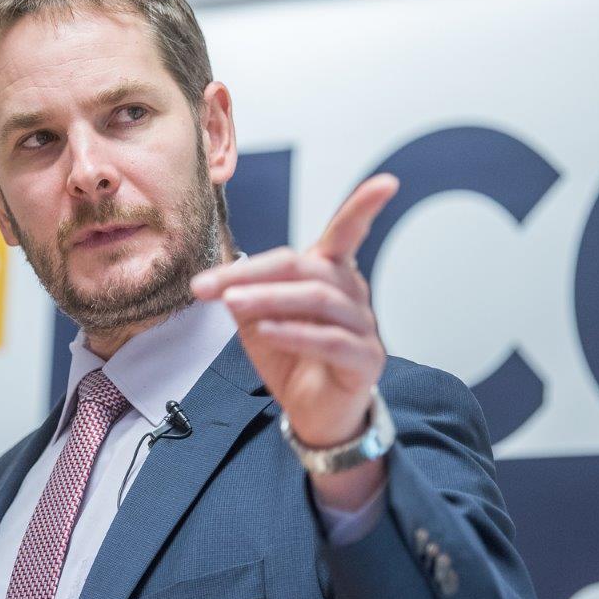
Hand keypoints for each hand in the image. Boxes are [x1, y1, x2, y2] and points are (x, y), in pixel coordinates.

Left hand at [190, 174, 399, 448]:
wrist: (313, 414)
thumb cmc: (293, 359)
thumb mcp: (259, 320)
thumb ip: (248, 293)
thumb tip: (225, 278)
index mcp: (332, 274)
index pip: (347, 234)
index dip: (364, 207)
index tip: (386, 184)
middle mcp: (353, 293)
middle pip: (307, 267)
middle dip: (254, 273)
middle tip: (211, 287)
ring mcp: (363, 327)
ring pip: (319, 300)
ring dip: (269, 299)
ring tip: (231, 306)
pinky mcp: (365, 360)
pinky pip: (330, 340)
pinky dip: (293, 333)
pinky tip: (265, 333)